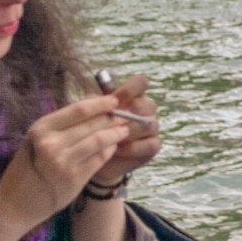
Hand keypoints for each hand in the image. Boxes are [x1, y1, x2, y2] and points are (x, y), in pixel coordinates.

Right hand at [0, 91, 134, 233]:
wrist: (16, 202)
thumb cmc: (27, 167)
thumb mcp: (37, 139)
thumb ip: (62, 123)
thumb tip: (93, 101)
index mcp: (41, 128)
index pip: (78, 109)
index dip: (101, 103)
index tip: (114, 101)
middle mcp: (51, 143)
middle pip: (92, 124)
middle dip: (112, 118)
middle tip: (126, 115)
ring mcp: (63, 162)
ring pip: (99, 140)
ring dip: (116, 133)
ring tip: (125, 129)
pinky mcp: (74, 179)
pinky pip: (99, 159)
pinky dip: (110, 150)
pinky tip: (114, 146)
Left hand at [91, 72, 161, 189]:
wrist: (91, 157)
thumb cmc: (90, 130)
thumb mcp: (88, 114)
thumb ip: (94, 103)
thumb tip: (100, 100)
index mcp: (133, 95)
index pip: (140, 83)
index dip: (130, 89)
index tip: (115, 100)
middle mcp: (146, 109)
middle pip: (147, 105)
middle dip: (127, 115)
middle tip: (109, 123)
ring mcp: (152, 127)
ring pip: (148, 125)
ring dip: (128, 132)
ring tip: (109, 139)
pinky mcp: (153, 146)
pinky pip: (150, 144)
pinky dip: (132, 148)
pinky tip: (116, 150)